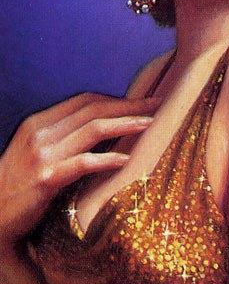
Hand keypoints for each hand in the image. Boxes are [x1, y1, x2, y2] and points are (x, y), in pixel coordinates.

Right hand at [0, 92, 160, 248]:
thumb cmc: (17, 185)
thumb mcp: (35, 150)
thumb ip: (61, 136)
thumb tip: (101, 126)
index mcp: (39, 122)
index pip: (84, 100)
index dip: (114, 99)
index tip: (138, 101)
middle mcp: (41, 133)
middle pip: (94, 109)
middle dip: (128, 105)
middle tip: (155, 104)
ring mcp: (43, 154)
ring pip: (94, 129)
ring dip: (126, 124)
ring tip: (149, 124)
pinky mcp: (45, 178)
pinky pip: (83, 163)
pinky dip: (107, 160)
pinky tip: (125, 160)